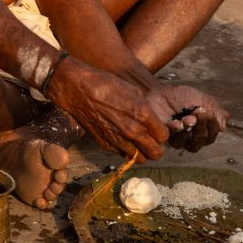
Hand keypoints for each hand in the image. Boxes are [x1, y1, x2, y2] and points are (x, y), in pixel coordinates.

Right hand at [47, 57, 169, 160]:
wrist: (78, 89)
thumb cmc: (105, 84)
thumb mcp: (132, 91)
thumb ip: (145, 110)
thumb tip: (151, 121)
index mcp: (142, 114)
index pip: (164, 136)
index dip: (162, 133)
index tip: (158, 129)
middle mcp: (132, 131)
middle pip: (155, 153)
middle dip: (156, 147)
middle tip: (152, 141)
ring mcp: (118, 140)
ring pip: (139, 159)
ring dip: (141, 152)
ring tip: (137, 142)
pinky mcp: (105, 145)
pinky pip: (122, 154)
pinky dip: (124, 149)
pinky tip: (120, 137)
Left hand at [146, 83, 228, 151]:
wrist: (162, 91)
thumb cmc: (184, 97)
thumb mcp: (204, 100)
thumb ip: (216, 112)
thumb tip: (222, 126)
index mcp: (204, 130)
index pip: (212, 133)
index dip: (213, 124)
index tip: (210, 111)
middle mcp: (191, 138)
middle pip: (201, 139)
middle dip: (202, 124)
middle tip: (199, 111)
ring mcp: (177, 139)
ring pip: (186, 142)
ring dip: (190, 128)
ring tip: (189, 117)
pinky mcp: (163, 135)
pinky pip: (171, 137)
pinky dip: (175, 130)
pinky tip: (177, 123)